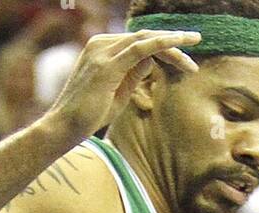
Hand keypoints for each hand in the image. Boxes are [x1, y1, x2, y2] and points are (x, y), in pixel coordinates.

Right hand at [47, 29, 200, 140]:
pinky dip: (161, 44)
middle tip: (195, 55)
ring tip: (194, 51)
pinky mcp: (107, 65)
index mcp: (103, 49)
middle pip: (145, 38)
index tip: (184, 62)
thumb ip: (134, 75)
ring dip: (172, 44)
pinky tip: (178, 43)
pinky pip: (139, 48)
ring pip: (145, 40)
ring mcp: (102, 52)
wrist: (63, 128)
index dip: (164, 49)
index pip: (139, 43)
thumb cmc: (88, 116)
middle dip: (173, 45)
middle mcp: (101, 44)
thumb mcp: (118, 93)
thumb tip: (153, 61)